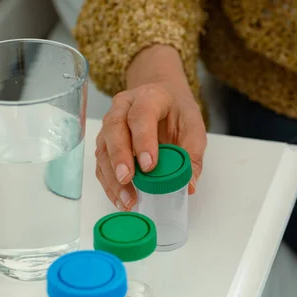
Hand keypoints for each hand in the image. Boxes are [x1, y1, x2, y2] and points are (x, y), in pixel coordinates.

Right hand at [95, 78, 205, 210]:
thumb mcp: (194, 128)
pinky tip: (120, 199)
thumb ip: (193, 155)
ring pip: (103, 147)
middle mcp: (124, 106)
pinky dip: (109, 182)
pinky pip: (101, 162)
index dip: (143, 140)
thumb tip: (189, 185)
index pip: (142, 115)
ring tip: (127, 199)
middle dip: (120, 158)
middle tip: (128, 180)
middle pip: (115, 128)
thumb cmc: (178, 112)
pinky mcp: (105, 141)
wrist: (164, 98)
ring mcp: (111, 122)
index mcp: (150, 97)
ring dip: (112, 176)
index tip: (149, 165)